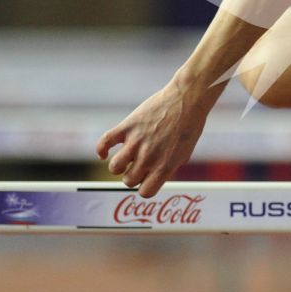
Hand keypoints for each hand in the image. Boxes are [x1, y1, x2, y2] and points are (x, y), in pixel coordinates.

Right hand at [96, 79, 217, 196]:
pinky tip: (104, 153)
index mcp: (165, 166)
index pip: (146, 192)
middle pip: (129, 180)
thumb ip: (169, 167)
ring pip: (115, 167)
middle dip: (131, 176)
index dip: (144, 187)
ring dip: (118, 165)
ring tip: (125, 157)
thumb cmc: (190, 126)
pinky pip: (104, 143)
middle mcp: (149, 157)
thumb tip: (156, 179)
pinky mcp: (127, 127)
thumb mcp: (184, 153)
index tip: (146, 179)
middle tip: (136, 165)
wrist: (187, 99)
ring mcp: (136, 142)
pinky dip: (100, 150)